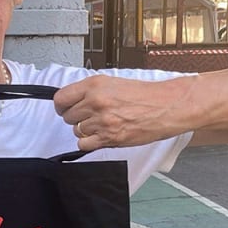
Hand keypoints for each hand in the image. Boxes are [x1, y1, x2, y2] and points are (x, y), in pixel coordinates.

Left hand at [53, 75, 188, 150]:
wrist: (166, 106)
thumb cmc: (145, 95)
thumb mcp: (113, 83)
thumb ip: (90, 91)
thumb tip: (72, 101)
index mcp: (94, 85)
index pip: (61, 98)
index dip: (62, 106)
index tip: (65, 108)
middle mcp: (95, 102)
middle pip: (67, 116)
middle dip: (76, 118)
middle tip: (91, 116)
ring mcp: (102, 121)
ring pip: (76, 130)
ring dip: (86, 130)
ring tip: (103, 124)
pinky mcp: (109, 138)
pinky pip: (84, 144)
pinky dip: (90, 142)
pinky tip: (102, 135)